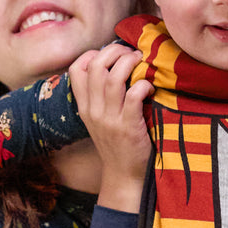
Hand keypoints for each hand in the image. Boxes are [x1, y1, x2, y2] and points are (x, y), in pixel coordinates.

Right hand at [69, 44, 153, 212]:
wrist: (123, 175)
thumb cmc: (116, 144)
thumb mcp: (98, 121)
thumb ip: (99, 97)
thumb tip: (115, 66)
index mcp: (84, 107)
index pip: (76, 70)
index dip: (93, 54)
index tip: (111, 55)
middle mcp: (93, 111)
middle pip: (96, 66)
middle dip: (115, 51)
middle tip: (131, 53)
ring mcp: (110, 120)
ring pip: (114, 77)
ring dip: (130, 63)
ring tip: (142, 62)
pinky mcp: (128, 128)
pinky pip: (134, 95)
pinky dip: (144, 85)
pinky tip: (150, 88)